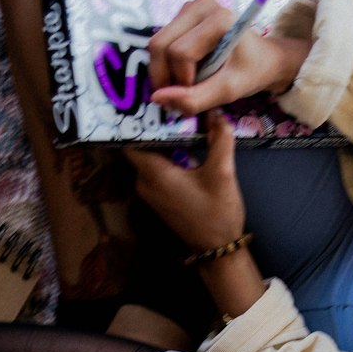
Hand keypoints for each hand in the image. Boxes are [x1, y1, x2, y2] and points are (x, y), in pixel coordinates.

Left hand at [126, 113, 244, 251]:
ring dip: (163, 142)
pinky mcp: (160, 198)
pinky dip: (168, 157)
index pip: (130, 140)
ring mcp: (150, 192)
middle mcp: (145, 182)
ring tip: (178, 121)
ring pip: (150, 158)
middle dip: (154, 128)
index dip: (135, 121)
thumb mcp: (222, 172)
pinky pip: (157, 170)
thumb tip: (216, 114)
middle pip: (141, 146)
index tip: (146, 103)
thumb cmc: (216, 212)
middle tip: (168, 106)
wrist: (217, 248)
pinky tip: (185, 146)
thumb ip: (220, 138)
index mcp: (154, 173)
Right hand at [147, 0, 310, 116]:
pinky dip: (167, 65)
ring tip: (187, 84)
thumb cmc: (251, 72)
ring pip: (156, 45)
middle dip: (165, 76)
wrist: (263, 58)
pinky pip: (161, 44)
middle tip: (180, 95)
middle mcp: (199, 5)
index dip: (182, 81)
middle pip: (160, 45)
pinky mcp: (181, 16)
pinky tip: (186, 72)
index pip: (180, 52)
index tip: (197, 95)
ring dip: (165, 72)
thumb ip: (195, 98)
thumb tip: (157, 98)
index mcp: (218, 18)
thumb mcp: (228, 91)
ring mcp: (188, 8)